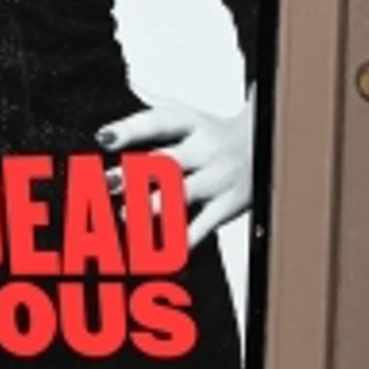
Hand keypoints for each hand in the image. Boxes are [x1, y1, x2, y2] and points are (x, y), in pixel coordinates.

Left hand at [97, 92, 253, 247]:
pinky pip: (202, 226)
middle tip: (108, 183)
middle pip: (168, 161)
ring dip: (152, 206)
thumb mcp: (187, 118)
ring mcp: (217, 179)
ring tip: (126, 215)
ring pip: (183, 193)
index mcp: (191, 123)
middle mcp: (205, 149)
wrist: (264, 145)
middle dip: (135, 174)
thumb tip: (109, 125)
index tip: (104, 138)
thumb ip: (152, 120)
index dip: (129, 129)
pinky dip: (181, 241)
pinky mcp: (227, 206)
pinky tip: (159, 250)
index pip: (157, 122)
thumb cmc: (215, 135)